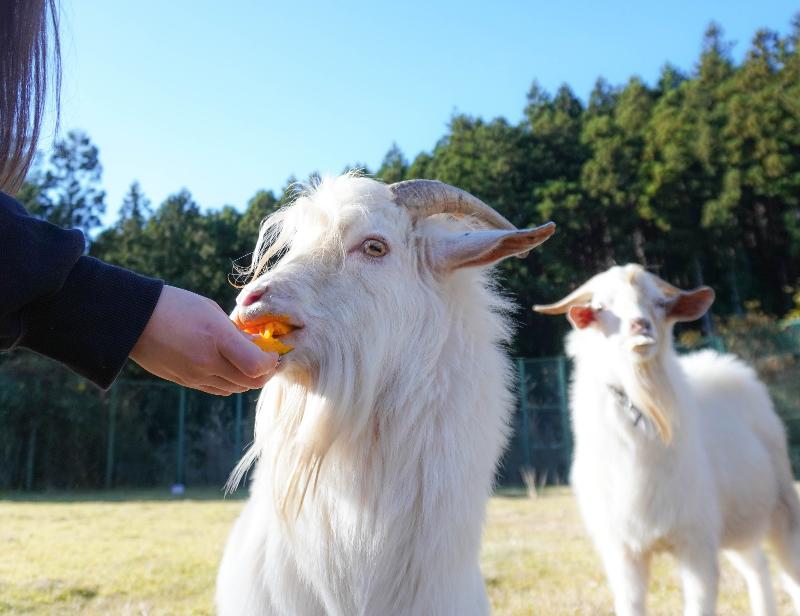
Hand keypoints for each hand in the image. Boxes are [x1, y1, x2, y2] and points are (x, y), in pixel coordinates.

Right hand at [130, 285, 277, 394]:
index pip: (257, 366)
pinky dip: (230, 383)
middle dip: (264, 372)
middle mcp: (207, 362)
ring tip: (248, 362)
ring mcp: (195, 376)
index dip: (271, 362)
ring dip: (248, 379)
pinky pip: (218, 390)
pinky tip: (228, 367)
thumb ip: (236, 332)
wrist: (133, 319)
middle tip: (266, 358)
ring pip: (235, 389)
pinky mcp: (185, 382)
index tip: (272, 351)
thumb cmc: (176, 306)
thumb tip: (258, 347)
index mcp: (217, 338)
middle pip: (250, 382)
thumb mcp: (211, 311)